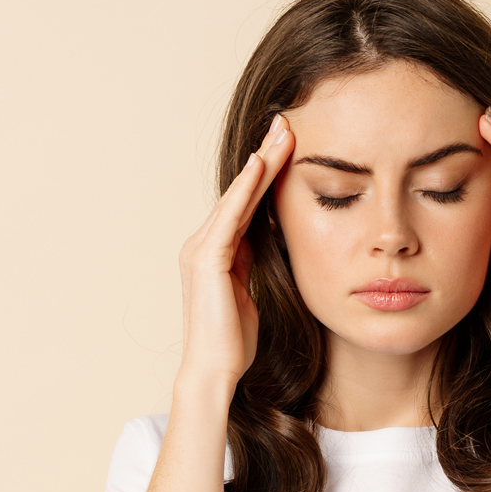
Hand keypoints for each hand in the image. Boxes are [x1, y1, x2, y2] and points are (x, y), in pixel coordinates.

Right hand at [176, 114, 294, 387]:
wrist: (216, 369)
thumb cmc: (235, 339)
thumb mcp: (252, 290)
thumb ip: (255, 262)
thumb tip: (270, 240)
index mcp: (216, 250)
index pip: (247, 202)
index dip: (267, 172)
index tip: (289, 144)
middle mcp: (203, 242)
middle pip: (242, 191)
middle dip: (266, 156)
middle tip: (287, 122)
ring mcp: (201, 248)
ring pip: (238, 197)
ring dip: (261, 163)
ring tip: (282, 133)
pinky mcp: (207, 259)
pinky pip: (231, 217)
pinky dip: (245, 190)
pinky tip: (260, 165)